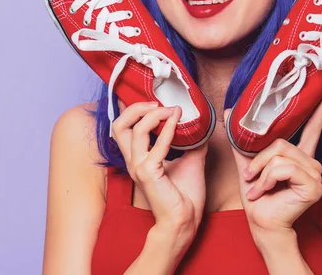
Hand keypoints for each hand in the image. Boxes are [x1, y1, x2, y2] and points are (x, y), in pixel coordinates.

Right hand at [112, 100, 208, 235]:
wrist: (185, 221)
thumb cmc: (184, 195)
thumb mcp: (190, 160)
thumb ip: (191, 142)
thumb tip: (202, 125)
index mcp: (138, 157)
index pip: (124, 127)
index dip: (133, 110)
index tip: (154, 100)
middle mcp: (133, 161)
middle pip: (119, 125)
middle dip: (136, 108)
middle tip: (156, 102)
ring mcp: (139, 167)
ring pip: (134, 130)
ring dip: (154, 114)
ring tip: (171, 109)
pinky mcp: (148, 173)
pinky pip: (156, 145)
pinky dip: (168, 130)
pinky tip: (178, 120)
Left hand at [228, 85, 321, 236]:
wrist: (260, 222)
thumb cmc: (257, 196)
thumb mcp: (247, 162)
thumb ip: (241, 139)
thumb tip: (229, 112)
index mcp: (299, 155)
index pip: (313, 125)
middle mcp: (311, 162)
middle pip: (281, 142)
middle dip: (259, 159)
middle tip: (251, 177)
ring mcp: (315, 174)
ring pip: (280, 155)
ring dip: (261, 171)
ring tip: (258, 187)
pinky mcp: (313, 186)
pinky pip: (282, 168)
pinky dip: (267, 179)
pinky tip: (265, 192)